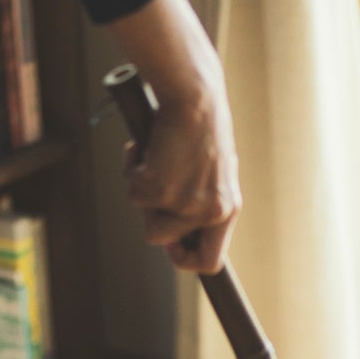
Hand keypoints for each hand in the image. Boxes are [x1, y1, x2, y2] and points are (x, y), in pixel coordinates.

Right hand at [109, 0, 241, 272]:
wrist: (194, 97)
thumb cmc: (201, 126)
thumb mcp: (212, 171)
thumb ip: (200, 201)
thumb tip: (171, 231)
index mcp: (227, 208)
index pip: (209, 261)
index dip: (185, 260)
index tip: (172, 248)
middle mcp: (210, 212)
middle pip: (164, 241)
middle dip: (152, 216)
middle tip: (157, 182)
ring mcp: (184, 203)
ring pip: (145, 218)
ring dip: (142, 191)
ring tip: (156, 159)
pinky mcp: (158, 189)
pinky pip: (132, 192)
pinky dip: (132, 169)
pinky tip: (147, 148)